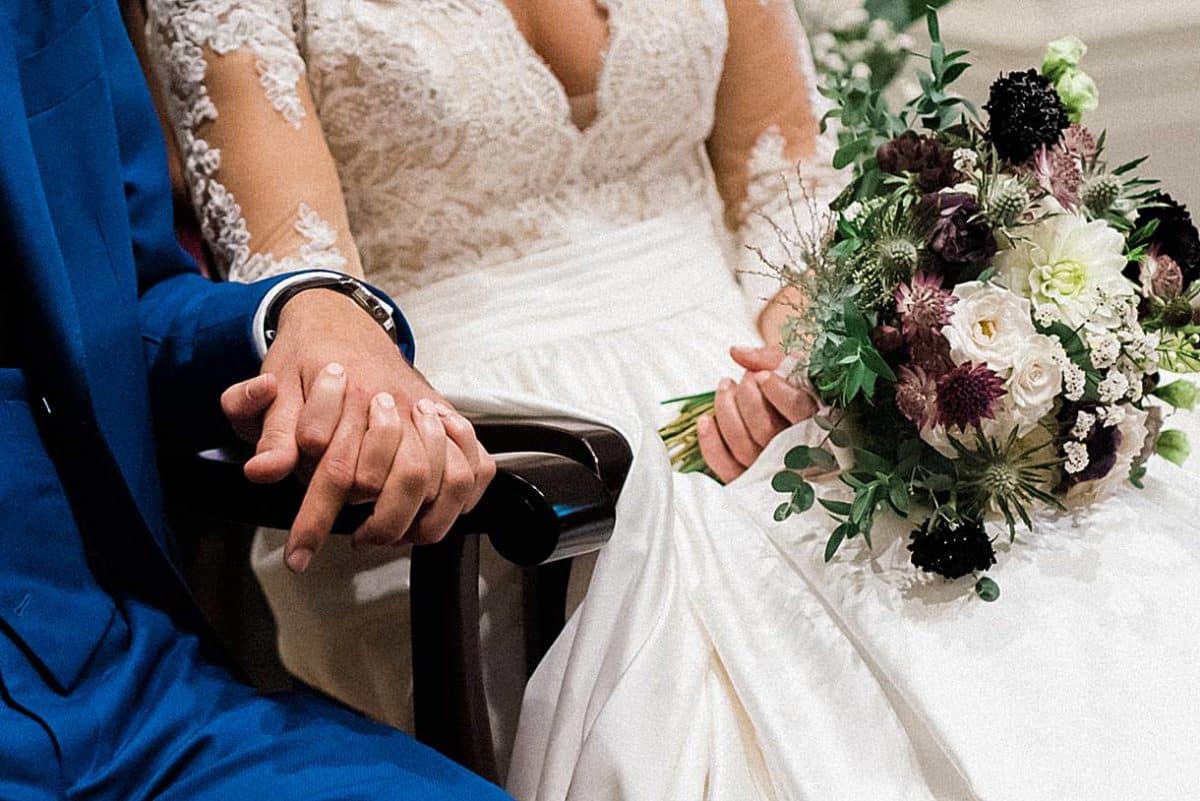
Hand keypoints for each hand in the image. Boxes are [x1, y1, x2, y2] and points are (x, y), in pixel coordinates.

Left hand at [220, 289, 495, 571]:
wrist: (341, 320)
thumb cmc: (304, 359)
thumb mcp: (273, 387)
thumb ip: (269, 431)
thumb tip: (263, 472)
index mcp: (351, 395)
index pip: (338, 472)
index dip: (316, 521)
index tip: (298, 556)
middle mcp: (398, 404)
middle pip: (407, 478)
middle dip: (380, 525)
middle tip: (355, 540)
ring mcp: (429, 411)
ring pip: (448, 477)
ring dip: (423, 518)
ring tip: (394, 535)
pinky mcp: (448, 417)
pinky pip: (476, 464)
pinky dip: (463, 497)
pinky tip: (435, 512)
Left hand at [697, 344, 816, 482]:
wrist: (806, 416)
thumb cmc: (803, 391)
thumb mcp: (798, 368)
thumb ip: (771, 357)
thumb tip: (736, 352)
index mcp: (821, 423)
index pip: (799, 412)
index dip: (778, 393)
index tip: (763, 375)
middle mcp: (798, 452)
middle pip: (766, 430)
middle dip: (747, 397)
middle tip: (745, 377)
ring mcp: (773, 470)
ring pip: (743, 447)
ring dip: (725, 412)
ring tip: (725, 386)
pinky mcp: (752, 480)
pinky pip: (727, 469)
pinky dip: (710, 444)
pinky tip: (705, 420)